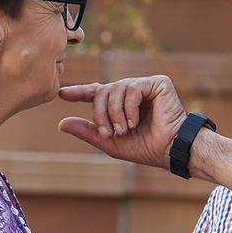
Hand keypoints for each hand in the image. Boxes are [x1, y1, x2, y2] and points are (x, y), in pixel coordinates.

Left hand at [58, 75, 186, 168]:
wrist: (170, 150)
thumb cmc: (145, 148)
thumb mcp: (110, 141)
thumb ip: (88, 131)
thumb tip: (61, 123)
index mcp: (121, 103)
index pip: (97, 92)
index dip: (80, 92)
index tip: (63, 94)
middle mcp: (132, 91)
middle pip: (103, 90)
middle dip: (100, 113)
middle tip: (109, 133)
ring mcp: (145, 85)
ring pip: (116, 88)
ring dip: (115, 113)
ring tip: (124, 130)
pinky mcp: (158, 83)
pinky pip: (132, 88)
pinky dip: (129, 107)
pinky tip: (134, 122)